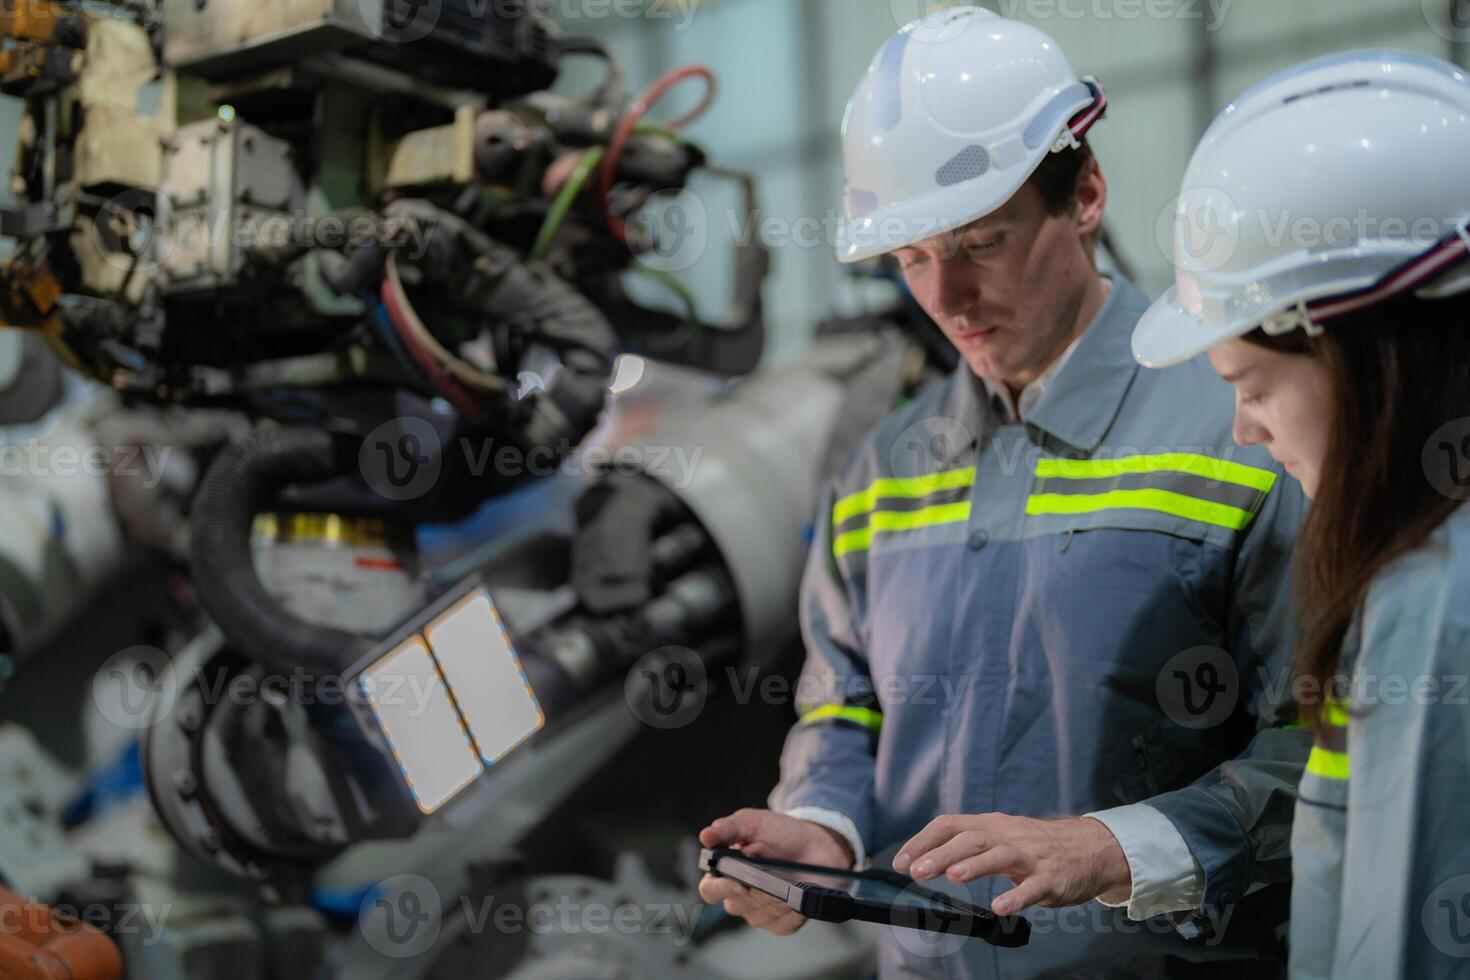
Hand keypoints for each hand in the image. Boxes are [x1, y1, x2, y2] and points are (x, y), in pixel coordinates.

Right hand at [697, 809, 854, 935]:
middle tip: (772, 875)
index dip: (720, 889)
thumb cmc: (779, 833)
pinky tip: (799, 896)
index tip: (738, 881)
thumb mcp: (752, 822)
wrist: (816, 843)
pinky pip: (781, 924)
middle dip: (755, 890)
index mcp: (725, 874)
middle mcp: (739, 897)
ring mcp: (759, 912)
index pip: (710, 890)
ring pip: (760, 914)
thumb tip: (705, 836)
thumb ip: (728, 829)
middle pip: (737, 905)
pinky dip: (792, 911)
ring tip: (790, 880)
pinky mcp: (781, 923)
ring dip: (775, 898)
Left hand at [893, 814, 1130, 915]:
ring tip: (953, 877)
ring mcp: (1030, 857)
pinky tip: (1001, 907)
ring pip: (999, 856)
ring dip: (975, 866)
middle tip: (916, 871)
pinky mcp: (1051, 878)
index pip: (950, 825)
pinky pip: (1033, 888)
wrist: (1088, 848)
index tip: (900, 861)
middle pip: (971, 839)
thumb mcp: (1000, 836)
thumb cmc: (1035, 846)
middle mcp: (1007, 836)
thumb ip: (968, 844)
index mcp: (990, 825)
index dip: (923, 841)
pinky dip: (1016, 897)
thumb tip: (926, 857)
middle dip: (941, 854)